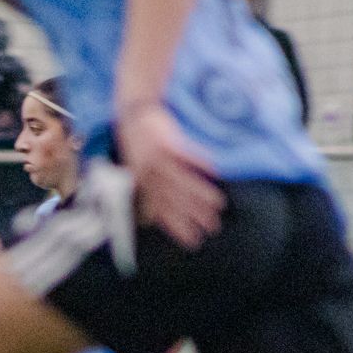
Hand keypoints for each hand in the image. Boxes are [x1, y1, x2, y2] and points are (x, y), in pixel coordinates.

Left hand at [121, 104, 223, 248]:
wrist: (133, 111)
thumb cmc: (137, 142)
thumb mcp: (135, 169)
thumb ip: (146, 191)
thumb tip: (150, 219)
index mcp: (143, 182)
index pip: (161, 209)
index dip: (176, 227)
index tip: (191, 242)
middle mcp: (151, 173)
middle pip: (175, 198)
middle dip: (194, 215)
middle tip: (212, 228)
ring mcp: (159, 158)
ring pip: (183, 180)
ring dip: (201, 195)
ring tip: (219, 206)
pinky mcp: (168, 141)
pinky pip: (187, 154)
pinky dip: (201, 163)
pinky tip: (216, 172)